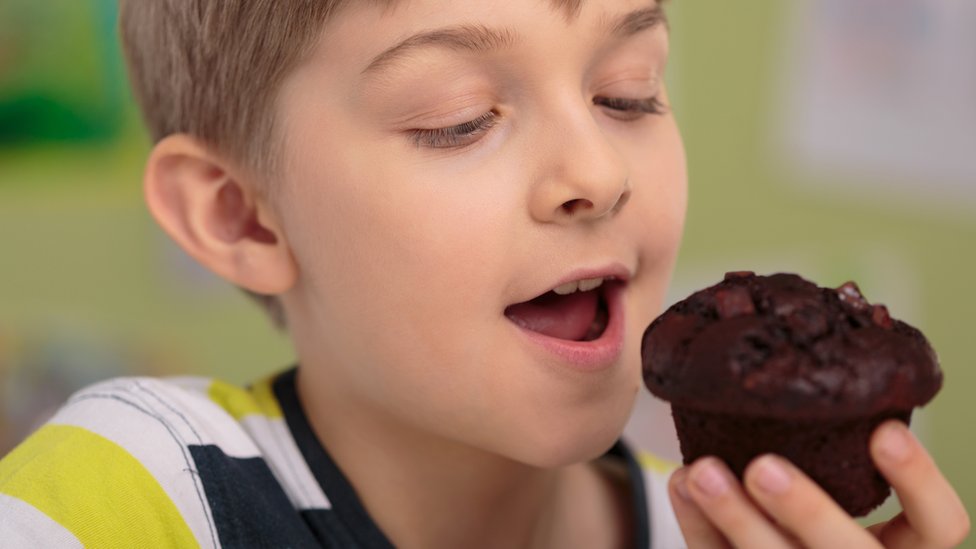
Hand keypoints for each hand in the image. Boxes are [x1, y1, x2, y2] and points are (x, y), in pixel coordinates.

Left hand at [667, 420, 969, 547]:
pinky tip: (681, 485)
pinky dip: (698, 524)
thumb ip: (841, 445)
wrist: (776, 536)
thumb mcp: (846, 476)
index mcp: (902, 545)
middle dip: (806, 511)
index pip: (939, 526)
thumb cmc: (820, 500)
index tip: (882, 432)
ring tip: (701, 471)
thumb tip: (806, 366)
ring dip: (735, 517)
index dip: (919, 482)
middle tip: (763, 468)